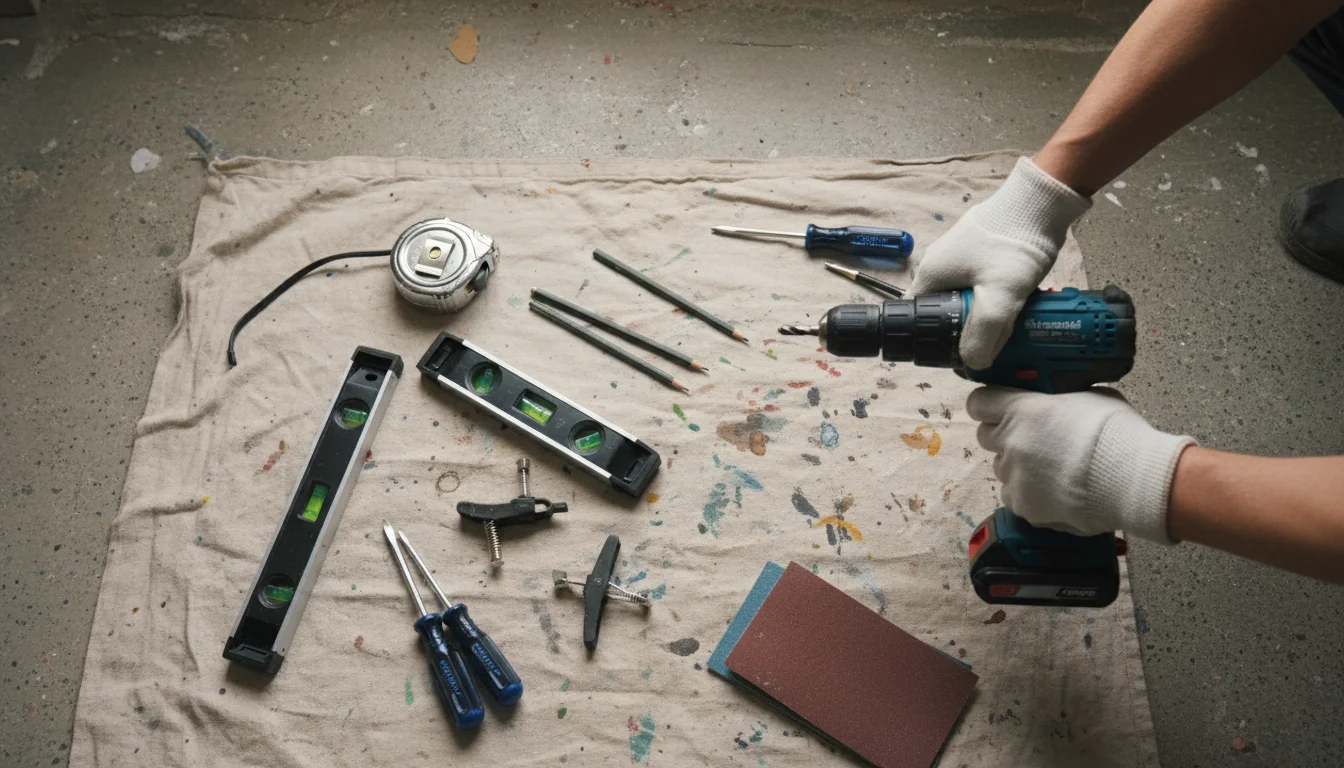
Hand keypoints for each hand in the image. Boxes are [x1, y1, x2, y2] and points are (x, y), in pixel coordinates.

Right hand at [910, 157, 1090, 368]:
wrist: (1040, 203)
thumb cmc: (1010, 247)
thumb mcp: (998, 298)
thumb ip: (983, 335)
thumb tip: (973, 363)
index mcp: (931, 275)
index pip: (917, 318)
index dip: (933, 341)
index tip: (956, 356)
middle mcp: (940, 266)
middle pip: (946, 312)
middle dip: (968, 331)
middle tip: (992, 345)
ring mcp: (963, 257)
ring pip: (969, 300)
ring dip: (987, 316)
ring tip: (1009, 327)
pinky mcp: (984, 253)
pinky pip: (984, 286)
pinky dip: (997, 300)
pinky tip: (1016, 305)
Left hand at [967, 386, 1195, 542]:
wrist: (1133, 480)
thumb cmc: (1118, 434)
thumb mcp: (1091, 397)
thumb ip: (1062, 399)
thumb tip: (1061, 401)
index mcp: (1022, 410)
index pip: (979, 403)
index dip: (987, 405)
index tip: (994, 408)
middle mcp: (1011, 442)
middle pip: (986, 436)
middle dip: (1003, 436)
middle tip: (1030, 439)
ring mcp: (1015, 476)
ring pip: (1001, 467)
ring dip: (1018, 466)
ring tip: (1050, 469)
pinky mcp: (1023, 505)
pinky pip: (1013, 495)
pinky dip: (1027, 493)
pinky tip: (1052, 491)